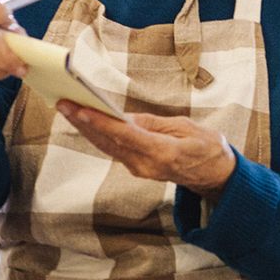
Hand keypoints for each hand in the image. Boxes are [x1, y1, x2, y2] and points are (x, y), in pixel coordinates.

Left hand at [57, 104, 237, 197]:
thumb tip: (125, 117)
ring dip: (86, 129)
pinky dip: (98, 136)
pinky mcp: (138, 168)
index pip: (125, 136)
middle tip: (63, 103)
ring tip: (68, 109)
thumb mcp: (186, 127)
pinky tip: (86, 123)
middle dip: (84, 123)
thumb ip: (154, 124)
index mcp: (163, 153)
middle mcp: (146, 165)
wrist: (216, 176)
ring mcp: (140, 169)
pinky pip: (113, 151)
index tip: (81, 109)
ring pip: (107, 148)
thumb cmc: (207, 148)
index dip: (101, 123)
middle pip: (109, 143)